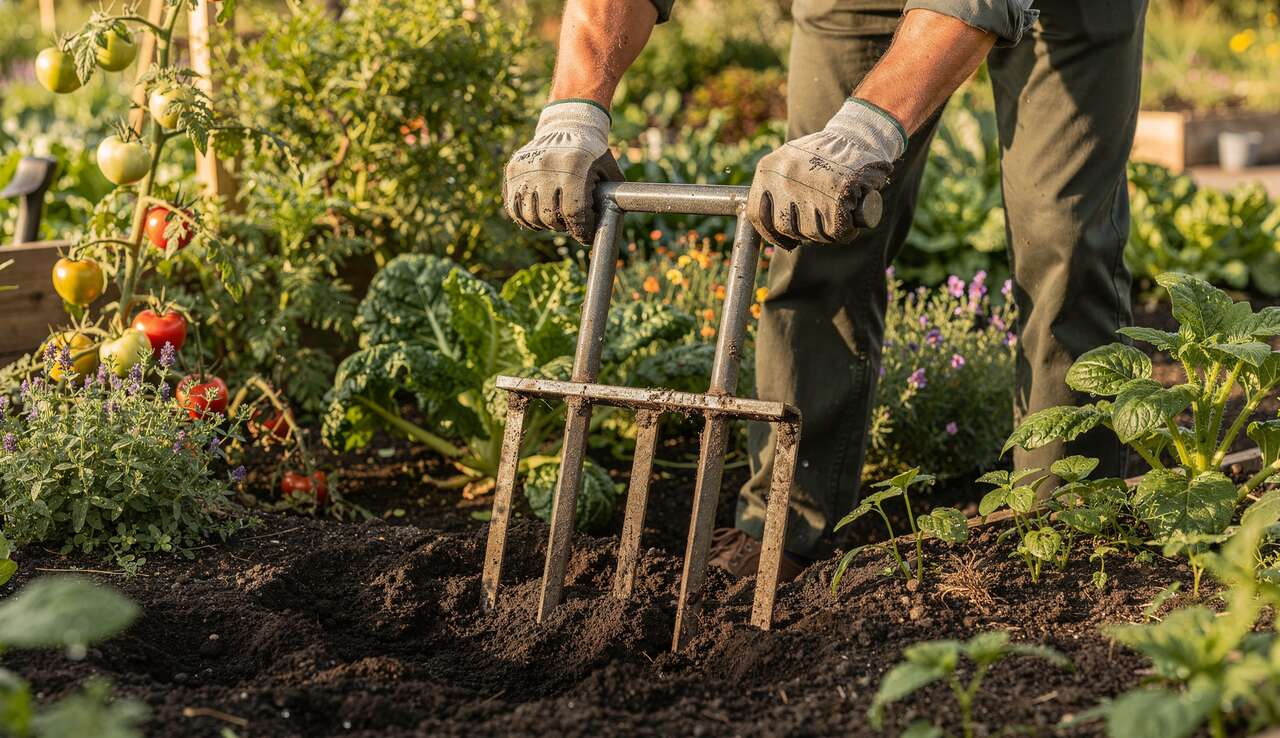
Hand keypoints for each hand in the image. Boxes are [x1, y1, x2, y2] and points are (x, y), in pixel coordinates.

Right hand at [503, 101, 623, 243]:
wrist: (567, 126)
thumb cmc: (592, 154)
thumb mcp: (608, 171)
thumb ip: (611, 198)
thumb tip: (609, 229)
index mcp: (574, 166)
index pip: (574, 212)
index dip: (581, 230)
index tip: (585, 237)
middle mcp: (547, 166)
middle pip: (551, 217)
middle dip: (563, 227)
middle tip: (571, 225)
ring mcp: (527, 168)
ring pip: (531, 215)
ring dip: (545, 225)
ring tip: (556, 220)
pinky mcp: (512, 170)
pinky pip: (514, 207)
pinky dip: (526, 219)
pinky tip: (538, 218)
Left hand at [747, 98, 905, 249]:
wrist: (857, 135)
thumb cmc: (823, 153)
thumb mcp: (788, 159)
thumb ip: (774, 185)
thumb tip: (767, 224)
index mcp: (767, 169)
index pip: (757, 214)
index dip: (771, 233)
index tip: (785, 238)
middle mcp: (783, 179)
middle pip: (785, 227)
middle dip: (803, 232)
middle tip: (818, 222)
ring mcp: (808, 189)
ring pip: (810, 232)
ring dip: (825, 233)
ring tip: (835, 217)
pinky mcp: (836, 198)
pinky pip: (835, 231)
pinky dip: (845, 231)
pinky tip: (849, 222)